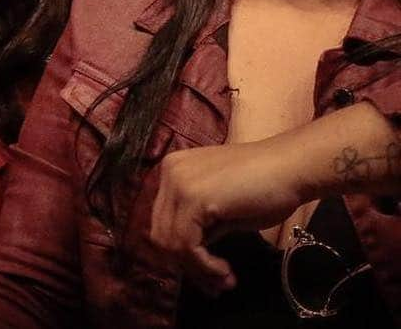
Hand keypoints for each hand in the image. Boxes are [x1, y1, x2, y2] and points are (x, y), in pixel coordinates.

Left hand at [149, 138, 304, 295]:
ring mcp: (178, 182)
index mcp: (173, 170)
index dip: (181, 255)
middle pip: (161, 235)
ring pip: (171, 244)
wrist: (289, 167)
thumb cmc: (264, 186)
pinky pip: (186, 245)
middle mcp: (169, 172)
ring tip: (224, 281)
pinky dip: (204, 266)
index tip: (207, 276)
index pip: (162, 222)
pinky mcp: (194, 198)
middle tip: (216, 284)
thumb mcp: (221, 209)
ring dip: (198, 270)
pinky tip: (226, 270)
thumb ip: (199, 228)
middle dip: (188, 266)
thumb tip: (187, 262)